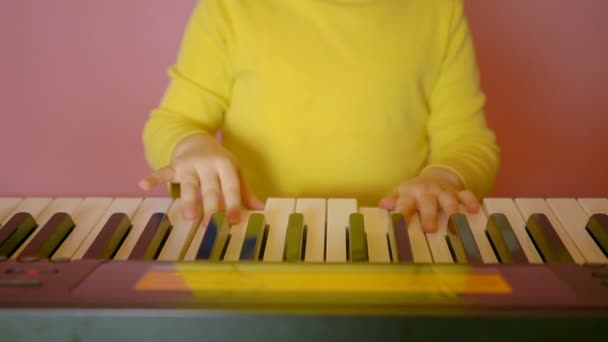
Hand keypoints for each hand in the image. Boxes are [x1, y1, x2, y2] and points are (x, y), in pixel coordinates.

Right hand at [138, 133, 263, 222]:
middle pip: (210, 189)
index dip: (233, 204)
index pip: (231, 187)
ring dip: (188, 199)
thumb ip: (244, 191)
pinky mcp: (174, 166)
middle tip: (212, 225)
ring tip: (188, 216)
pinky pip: (163, 172)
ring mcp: (189, 165)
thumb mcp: (234, 172)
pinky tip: (143, 184)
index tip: (235, 222)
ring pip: (189, 184)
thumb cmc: (219, 162)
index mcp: (226, 165)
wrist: (196, 140)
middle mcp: (208, 165)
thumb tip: (261, 209)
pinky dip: (153, 178)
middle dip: (211, 206)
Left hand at [378, 167, 479, 231]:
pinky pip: (466, 195)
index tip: (399, 222)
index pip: (404, 203)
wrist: (435, 177)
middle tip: (429, 229)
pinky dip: (470, 201)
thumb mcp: (401, 194)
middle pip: (428, 203)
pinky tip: (474, 210)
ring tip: (454, 226)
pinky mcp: (458, 192)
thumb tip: (383, 205)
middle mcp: (427, 192)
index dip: (401, 212)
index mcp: (410, 194)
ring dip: (451, 211)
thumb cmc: (414, 193)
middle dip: (429, 215)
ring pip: (448, 200)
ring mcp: (444, 192)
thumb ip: (393, 200)